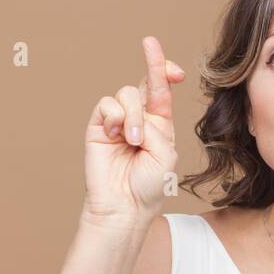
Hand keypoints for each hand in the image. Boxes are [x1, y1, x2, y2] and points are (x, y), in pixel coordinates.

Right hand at [83, 36, 185, 219]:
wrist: (124, 205)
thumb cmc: (149, 184)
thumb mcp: (165, 153)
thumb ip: (154, 127)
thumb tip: (130, 113)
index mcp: (159, 123)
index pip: (161, 89)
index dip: (165, 71)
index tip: (175, 67)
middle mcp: (139, 118)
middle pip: (144, 81)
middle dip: (155, 68)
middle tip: (157, 75)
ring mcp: (118, 121)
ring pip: (125, 93)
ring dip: (133, 115)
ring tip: (132, 141)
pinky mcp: (98, 126)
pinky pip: (106, 105)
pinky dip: (114, 117)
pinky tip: (116, 136)